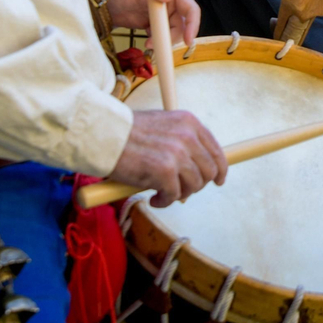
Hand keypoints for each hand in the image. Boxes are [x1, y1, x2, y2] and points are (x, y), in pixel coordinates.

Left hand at [104, 0, 199, 50]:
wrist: (103, 3)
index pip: (190, 7)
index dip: (193, 24)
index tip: (187, 40)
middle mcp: (170, 2)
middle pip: (184, 24)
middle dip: (174, 36)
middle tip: (156, 43)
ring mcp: (163, 14)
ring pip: (174, 32)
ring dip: (164, 40)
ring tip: (148, 43)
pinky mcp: (156, 24)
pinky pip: (164, 36)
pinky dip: (159, 41)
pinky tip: (147, 40)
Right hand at [107, 108, 226, 207]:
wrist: (102, 134)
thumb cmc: (126, 133)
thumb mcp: (161, 125)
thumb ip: (180, 140)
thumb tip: (194, 165)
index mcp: (188, 122)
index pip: (215, 150)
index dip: (220, 169)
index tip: (218, 180)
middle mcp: (187, 136)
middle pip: (209, 171)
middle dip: (196, 185)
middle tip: (179, 190)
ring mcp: (177, 154)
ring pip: (194, 185)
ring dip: (178, 194)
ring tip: (161, 193)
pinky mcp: (165, 171)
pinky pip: (174, 195)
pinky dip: (164, 201)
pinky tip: (152, 198)